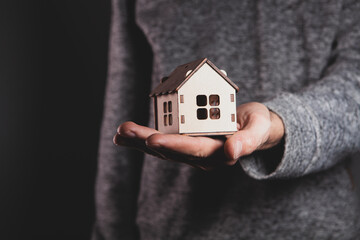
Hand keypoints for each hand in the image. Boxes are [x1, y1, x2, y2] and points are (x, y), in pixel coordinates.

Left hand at [113, 102, 283, 169]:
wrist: (252, 126)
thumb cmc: (257, 125)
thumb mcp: (259, 128)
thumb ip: (248, 140)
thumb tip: (233, 151)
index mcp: (220, 153)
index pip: (196, 150)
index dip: (175, 145)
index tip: (154, 139)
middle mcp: (203, 155)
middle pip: (172, 151)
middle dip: (147, 141)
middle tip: (124, 131)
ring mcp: (192, 149)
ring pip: (163, 148)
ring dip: (140, 140)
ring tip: (120, 132)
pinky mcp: (185, 141)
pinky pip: (164, 140)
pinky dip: (143, 138)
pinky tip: (124, 135)